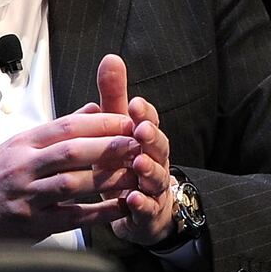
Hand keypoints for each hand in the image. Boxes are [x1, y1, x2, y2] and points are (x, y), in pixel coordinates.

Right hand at [0, 106, 138, 240]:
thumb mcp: (18, 146)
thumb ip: (57, 130)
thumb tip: (93, 109)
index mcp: (23, 143)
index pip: (66, 127)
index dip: (100, 123)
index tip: (128, 121)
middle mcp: (24, 166)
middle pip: (72, 151)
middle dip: (109, 146)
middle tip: (139, 143)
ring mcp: (27, 195)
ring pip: (74, 183)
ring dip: (109, 179)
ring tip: (137, 174)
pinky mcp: (32, 223)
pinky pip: (72, 216)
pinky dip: (99, 212)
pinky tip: (121, 207)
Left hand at [97, 54, 176, 245]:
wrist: (139, 209)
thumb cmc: (124, 161)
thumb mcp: (116, 129)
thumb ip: (114, 97)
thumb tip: (111, 57)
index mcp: (146, 139)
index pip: (150, 122)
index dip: (145, 114)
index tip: (135, 104)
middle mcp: (155, 160)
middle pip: (159, 147)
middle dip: (151, 137)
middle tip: (141, 130)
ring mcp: (153, 188)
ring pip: (156, 178)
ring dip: (149, 170)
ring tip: (138, 164)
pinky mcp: (148, 214)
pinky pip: (147, 209)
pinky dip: (141, 204)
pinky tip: (132, 200)